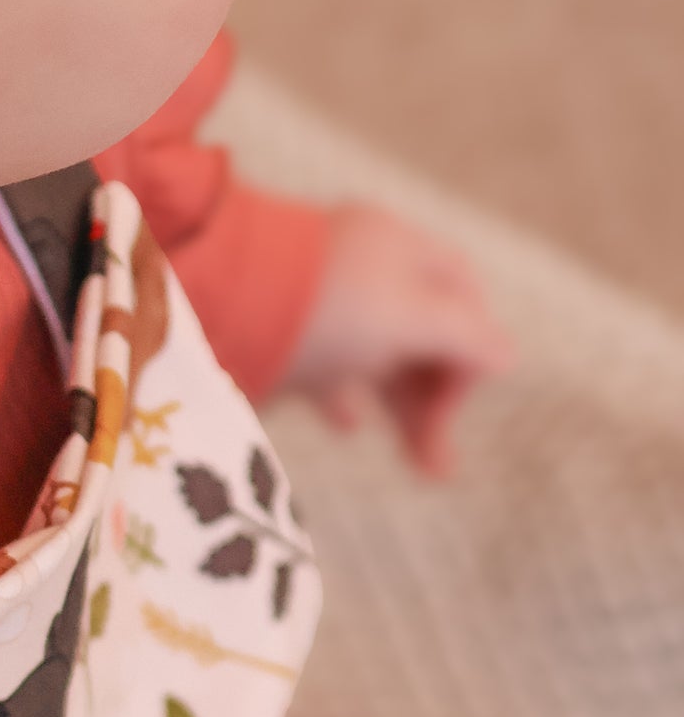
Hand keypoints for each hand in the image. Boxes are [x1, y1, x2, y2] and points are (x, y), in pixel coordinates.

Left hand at [287, 203, 512, 478]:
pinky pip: (324, 367)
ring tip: (418, 464)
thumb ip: (463, 337)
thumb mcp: (408, 318)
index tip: (461, 402)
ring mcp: (315, 301)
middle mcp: (361, 268)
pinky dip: (344, 398)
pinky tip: (347, 427)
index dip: (474, 350)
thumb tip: (507, 356)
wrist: (208, 301)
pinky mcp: (272, 334)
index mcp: (400, 248)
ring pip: (376, 355)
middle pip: (421, 333)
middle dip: (436, 397)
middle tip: (438, 468)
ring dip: (400, 409)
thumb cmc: (322, 306)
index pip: (463, 296)